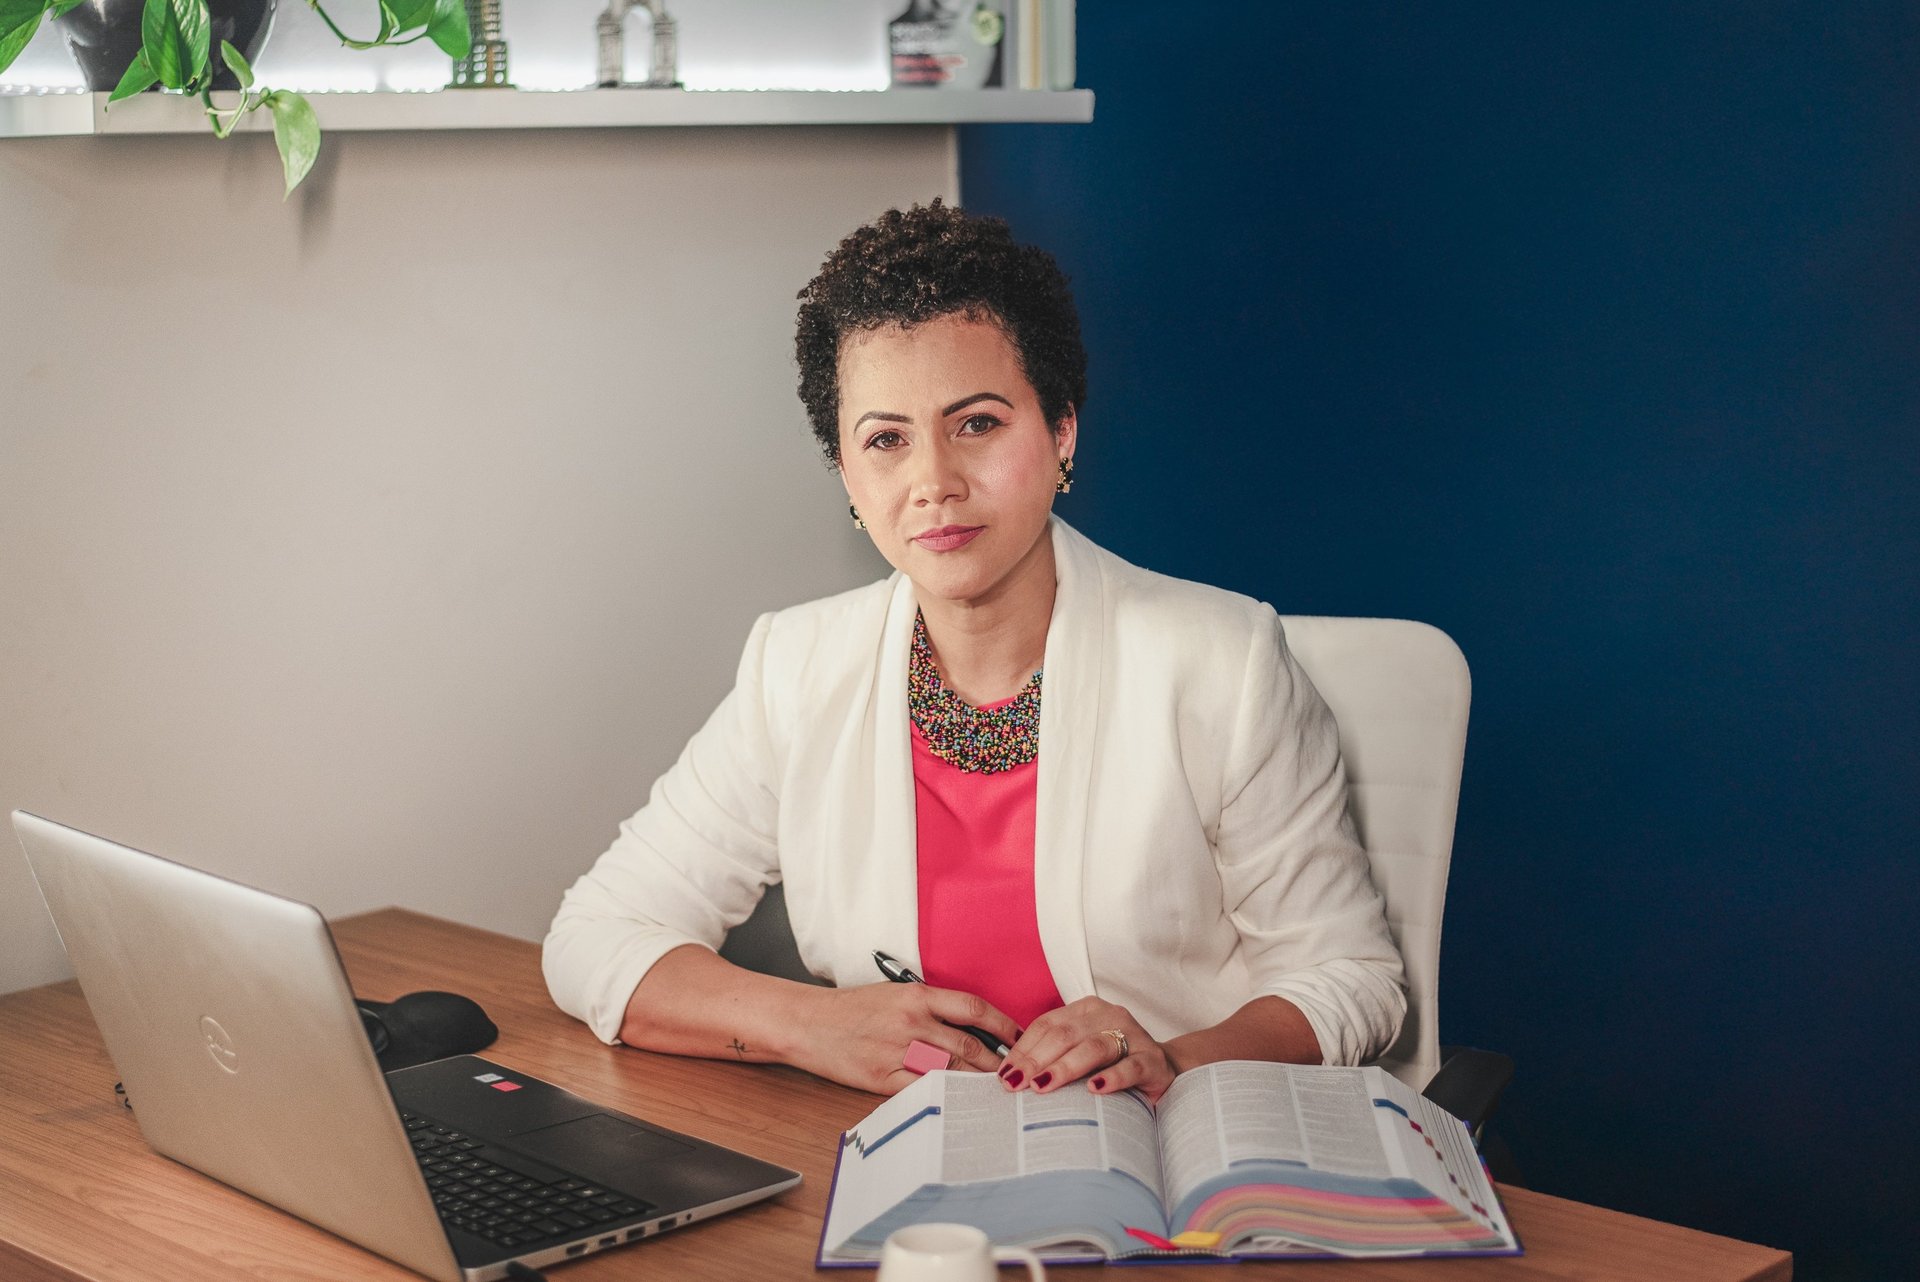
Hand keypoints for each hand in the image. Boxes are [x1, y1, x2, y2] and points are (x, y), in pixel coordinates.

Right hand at [790, 982, 1020, 1095]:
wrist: (808, 1023)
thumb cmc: (852, 1009)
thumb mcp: (894, 995)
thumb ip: (930, 1007)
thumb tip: (970, 1026)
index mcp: (916, 996)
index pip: (973, 1008)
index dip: (1002, 1024)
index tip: (1018, 1037)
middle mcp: (910, 1021)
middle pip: (968, 1044)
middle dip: (996, 1062)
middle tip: (1014, 1072)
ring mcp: (896, 1051)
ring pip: (950, 1069)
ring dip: (975, 1081)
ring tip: (994, 1090)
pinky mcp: (882, 1078)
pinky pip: (922, 1089)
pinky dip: (944, 1095)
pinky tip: (957, 1101)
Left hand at [997, 997, 1178, 1104]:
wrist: (1163, 1070)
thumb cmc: (1112, 1063)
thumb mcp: (1081, 1053)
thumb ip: (1052, 1057)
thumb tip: (1009, 1076)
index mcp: (1086, 1010)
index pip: (1046, 1025)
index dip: (1023, 1048)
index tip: (1004, 1074)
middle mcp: (1109, 1016)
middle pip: (1065, 1034)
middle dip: (1036, 1059)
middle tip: (1016, 1084)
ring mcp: (1133, 1036)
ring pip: (1094, 1047)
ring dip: (1065, 1067)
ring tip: (1043, 1085)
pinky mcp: (1152, 1060)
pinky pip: (1130, 1067)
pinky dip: (1112, 1077)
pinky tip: (1095, 1089)